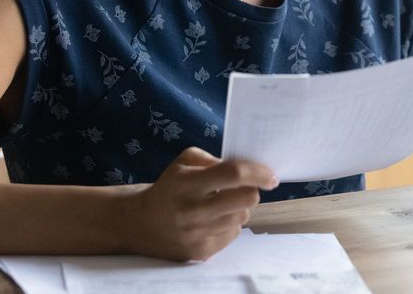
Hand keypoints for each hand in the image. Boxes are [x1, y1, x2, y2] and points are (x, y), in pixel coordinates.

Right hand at [126, 146, 278, 260]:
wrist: (142, 224)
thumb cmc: (169, 187)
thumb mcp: (184, 162)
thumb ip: (214, 160)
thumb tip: (247, 169)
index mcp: (189, 183)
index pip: (233, 174)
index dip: (257, 173)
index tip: (271, 175)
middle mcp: (194, 211)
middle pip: (246, 200)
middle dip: (251, 191)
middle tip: (244, 188)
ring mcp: (198, 235)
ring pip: (242, 217)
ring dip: (240, 208)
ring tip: (223, 204)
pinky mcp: (201, 252)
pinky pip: (233, 235)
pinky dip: (229, 225)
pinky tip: (214, 220)